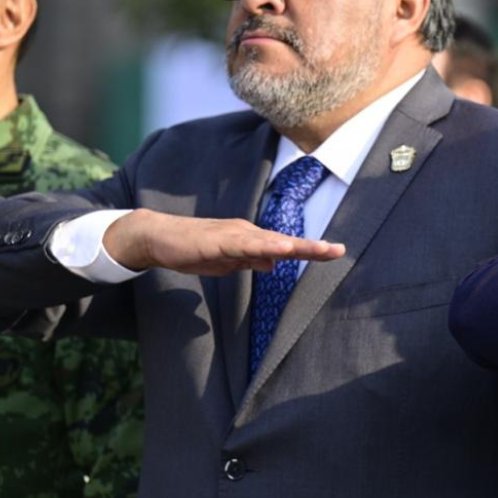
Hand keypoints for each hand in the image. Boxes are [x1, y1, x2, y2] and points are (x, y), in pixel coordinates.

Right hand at [104, 209, 345, 275]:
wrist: (157, 238)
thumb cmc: (193, 249)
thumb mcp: (228, 261)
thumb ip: (251, 260)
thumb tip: (275, 264)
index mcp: (251, 241)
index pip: (286, 247)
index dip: (310, 250)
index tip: (335, 253)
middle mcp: (247, 233)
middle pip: (285, 242)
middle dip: (312, 247)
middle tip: (339, 250)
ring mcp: (233, 234)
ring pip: (269, 241)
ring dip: (294, 245)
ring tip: (318, 249)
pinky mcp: (217, 240)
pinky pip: (244, 244)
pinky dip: (264, 246)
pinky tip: (280, 249)